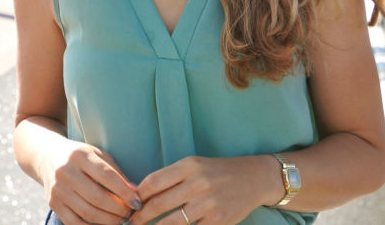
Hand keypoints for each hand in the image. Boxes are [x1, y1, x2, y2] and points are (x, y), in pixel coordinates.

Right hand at [40, 140, 141, 224]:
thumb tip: (135, 193)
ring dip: (108, 220)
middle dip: (118, 209)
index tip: (137, 202)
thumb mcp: (98, 155)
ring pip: (87, 212)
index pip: (107, 176)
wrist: (48, 156)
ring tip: (120, 220)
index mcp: (80, 156)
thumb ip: (116, 172)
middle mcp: (66, 172)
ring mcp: (58, 189)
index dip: (124, 192)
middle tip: (130, 213)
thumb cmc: (81, 157)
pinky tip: (104, 224)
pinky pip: (74, 222)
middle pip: (97, 198)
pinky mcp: (53, 203)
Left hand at [130, 155, 278, 223]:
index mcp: (189, 166)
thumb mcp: (195, 166)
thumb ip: (171, 178)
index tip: (129, 205)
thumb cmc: (219, 172)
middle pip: (158, 204)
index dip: (137, 196)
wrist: (255, 178)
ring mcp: (208, 203)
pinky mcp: (218, 220)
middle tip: (131, 223)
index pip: (153, 182)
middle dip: (140, 217)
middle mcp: (198, 183)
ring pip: (171, 222)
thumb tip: (142, 194)